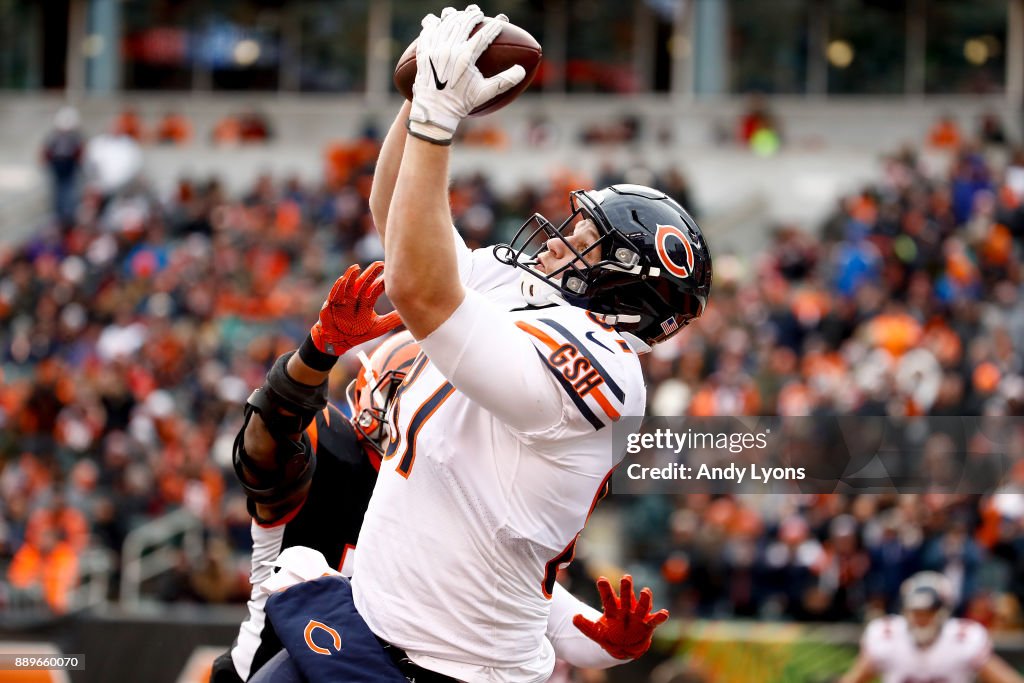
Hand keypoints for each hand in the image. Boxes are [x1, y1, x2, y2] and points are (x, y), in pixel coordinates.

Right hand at [311, 262, 401, 355]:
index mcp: (366, 301)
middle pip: (363, 283)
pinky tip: (342, 279)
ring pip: (348, 285)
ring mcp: (343, 300)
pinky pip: (334, 294)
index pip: (375, 288)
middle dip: (370, 273)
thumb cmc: (358, 333)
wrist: (338, 342)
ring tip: (356, 267)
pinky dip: (338, 287)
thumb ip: (393, 319)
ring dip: (351, 276)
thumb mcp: (379, 327)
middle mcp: (355, 297)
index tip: (391, 274)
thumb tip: (412, 314)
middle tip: (380, 263)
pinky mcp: (331, 305)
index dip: (382, 282)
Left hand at [408, 5, 525, 142]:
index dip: (494, 26)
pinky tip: (435, 20)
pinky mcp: (423, 55)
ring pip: (445, 25)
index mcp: (465, 58)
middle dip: (472, 15)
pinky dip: (431, 25)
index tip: (500, 21)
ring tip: (459, 14)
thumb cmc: (462, 103)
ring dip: (453, 16)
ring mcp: (434, 51)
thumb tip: (522, 71)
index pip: (483, 35)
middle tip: (478, 13)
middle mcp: (449, 50)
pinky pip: (426, 33)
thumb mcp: (484, 93)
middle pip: (463, 24)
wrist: (435, 113)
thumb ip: (504, 81)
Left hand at [572, 575, 668, 659]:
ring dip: (644, 598)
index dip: (605, 589)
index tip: (601, 579)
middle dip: (626, 588)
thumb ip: (586, 626)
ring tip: (645, 590)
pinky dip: (660, 617)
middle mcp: (626, 610)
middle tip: (626, 577)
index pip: (608, 598)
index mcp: (613, 610)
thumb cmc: (610, 636)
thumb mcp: (596, 633)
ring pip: (641, 605)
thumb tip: (574, 618)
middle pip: (625, 597)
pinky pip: (655, 620)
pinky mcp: (647, 625)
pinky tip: (665, 613)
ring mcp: (637, 616)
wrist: (623, 648)